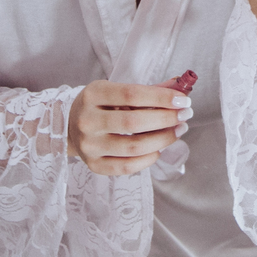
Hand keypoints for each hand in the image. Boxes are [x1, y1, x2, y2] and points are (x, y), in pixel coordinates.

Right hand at [67, 77, 192, 175]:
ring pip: (133, 147)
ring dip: (163, 139)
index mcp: (93, 94)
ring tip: (178, 131)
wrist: (71, 126)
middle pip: (134, 122)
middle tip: (185, 116)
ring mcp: (89, 145)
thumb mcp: (117, 90)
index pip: (131, 94)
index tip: (183, 100)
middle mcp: (88, 120)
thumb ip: (148, 90)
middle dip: (166, 119)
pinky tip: (159, 149)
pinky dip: (149, 158)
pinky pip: (127, 166)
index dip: (160, 98)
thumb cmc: (101, 105)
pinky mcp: (94, 165)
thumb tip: (181, 89)